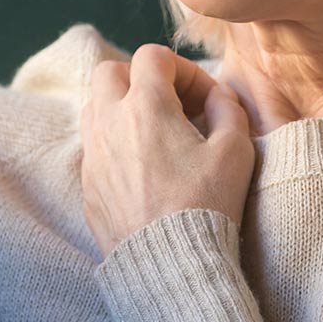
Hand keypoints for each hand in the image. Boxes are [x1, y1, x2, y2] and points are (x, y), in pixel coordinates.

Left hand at [80, 44, 255, 258]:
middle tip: (174, 107)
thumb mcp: (235, 151)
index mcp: (145, 106)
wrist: (169, 265)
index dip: (183, 69)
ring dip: (123, 108)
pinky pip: (93, 146)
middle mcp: (108, 122)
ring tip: (157, 135)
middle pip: (109, 72)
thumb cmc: (205, 205)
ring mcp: (92, 154)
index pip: (152, 56)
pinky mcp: (87, 184)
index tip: (204, 100)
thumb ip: (228, 109)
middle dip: (142, 79)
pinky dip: (114, 142)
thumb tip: (218, 97)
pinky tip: (143, 168)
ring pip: (94, 106)